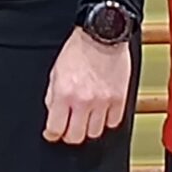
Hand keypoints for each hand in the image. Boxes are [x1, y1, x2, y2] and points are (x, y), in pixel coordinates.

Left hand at [43, 26, 133, 145]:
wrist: (102, 34)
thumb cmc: (78, 48)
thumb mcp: (55, 71)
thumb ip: (52, 96)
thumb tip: (52, 114)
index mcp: (64, 93)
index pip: (55, 129)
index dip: (52, 134)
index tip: (53, 133)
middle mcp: (83, 100)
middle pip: (76, 137)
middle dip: (70, 134)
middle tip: (69, 127)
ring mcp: (103, 101)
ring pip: (95, 133)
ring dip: (89, 128)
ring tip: (86, 118)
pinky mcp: (119, 98)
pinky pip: (113, 122)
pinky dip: (107, 120)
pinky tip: (102, 112)